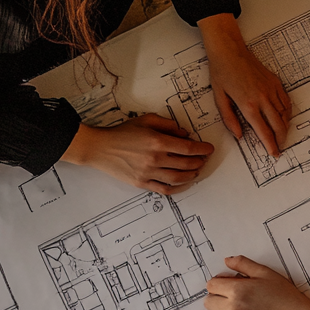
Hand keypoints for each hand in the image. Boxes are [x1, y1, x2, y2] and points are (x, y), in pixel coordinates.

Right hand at [60, 113, 213, 192]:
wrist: (100, 148)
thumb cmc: (122, 133)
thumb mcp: (146, 120)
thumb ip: (168, 125)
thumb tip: (185, 134)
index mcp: (157, 142)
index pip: (188, 148)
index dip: (202, 149)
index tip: (209, 148)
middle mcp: (155, 159)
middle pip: (187, 164)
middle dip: (200, 161)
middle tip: (204, 159)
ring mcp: (149, 173)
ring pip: (179, 178)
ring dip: (192, 175)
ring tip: (197, 170)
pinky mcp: (142, 183)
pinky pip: (165, 189)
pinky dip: (178, 188)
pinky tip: (183, 183)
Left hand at [198, 13, 291, 156]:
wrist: (229, 50)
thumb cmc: (222, 73)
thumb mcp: (219, 99)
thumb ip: (229, 120)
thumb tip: (239, 136)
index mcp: (248, 105)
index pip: (263, 131)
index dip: (270, 145)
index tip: (273, 154)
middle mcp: (263, 98)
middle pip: (279, 125)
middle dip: (281, 140)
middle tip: (279, 149)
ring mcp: (271, 89)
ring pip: (285, 114)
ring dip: (285, 128)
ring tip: (282, 136)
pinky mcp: (275, 82)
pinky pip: (286, 101)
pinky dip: (288, 113)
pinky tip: (284, 118)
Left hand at [205, 256, 309, 309]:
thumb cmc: (281, 292)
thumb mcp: (263, 272)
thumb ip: (242, 264)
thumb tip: (227, 261)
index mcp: (237, 291)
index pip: (210, 285)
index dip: (218, 281)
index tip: (228, 281)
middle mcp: (233, 309)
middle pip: (209, 302)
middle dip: (217, 295)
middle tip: (232, 292)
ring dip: (224, 309)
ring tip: (242, 304)